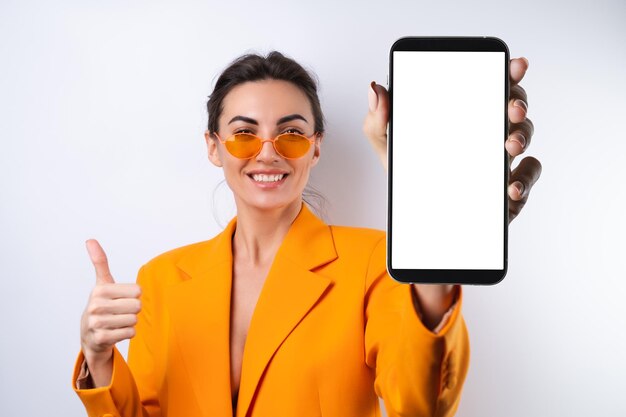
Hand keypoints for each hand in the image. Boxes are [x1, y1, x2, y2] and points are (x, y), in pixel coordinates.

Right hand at [80, 239, 140, 384]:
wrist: (89, 335)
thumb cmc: (101, 305)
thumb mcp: (102, 283)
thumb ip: (100, 262)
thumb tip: (90, 240)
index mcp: (100, 290)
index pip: (138, 291)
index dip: (133, 296)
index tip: (120, 298)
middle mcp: (96, 306)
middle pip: (137, 306)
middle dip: (132, 310)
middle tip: (119, 312)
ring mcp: (97, 323)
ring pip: (134, 320)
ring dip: (130, 322)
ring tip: (116, 322)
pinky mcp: (102, 338)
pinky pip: (130, 333)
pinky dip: (127, 333)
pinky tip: (115, 332)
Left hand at [363, 57, 541, 222]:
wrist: (416, 218)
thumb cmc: (409, 175)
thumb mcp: (389, 147)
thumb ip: (378, 120)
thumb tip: (375, 89)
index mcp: (463, 115)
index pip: (489, 86)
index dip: (507, 72)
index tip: (514, 64)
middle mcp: (487, 132)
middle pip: (514, 107)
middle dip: (519, 102)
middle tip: (512, 108)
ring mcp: (500, 160)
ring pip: (524, 138)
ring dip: (522, 138)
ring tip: (508, 146)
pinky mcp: (507, 188)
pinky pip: (526, 178)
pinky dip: (524, 179)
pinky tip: (510, 186)